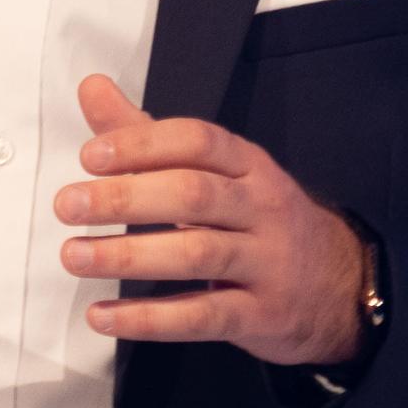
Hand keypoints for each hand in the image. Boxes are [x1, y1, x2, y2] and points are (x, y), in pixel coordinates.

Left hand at [56, 75, 368, 367]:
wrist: (339, 285)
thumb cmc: (257, 220)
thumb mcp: (216, 173)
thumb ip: (147, 136)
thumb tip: (91, 88)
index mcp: (248, 165)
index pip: (198, 141)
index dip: (143, 145)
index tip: (90, 156)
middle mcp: (262, 208)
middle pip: (194, 194)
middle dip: (126, 198)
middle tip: (68, 206)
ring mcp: (267, 263)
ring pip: (197, 255)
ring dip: (129, 256)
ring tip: (75, 256)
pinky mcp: (262, 315)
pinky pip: (202, 317)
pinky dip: (149, 319)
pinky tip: (104, 316)